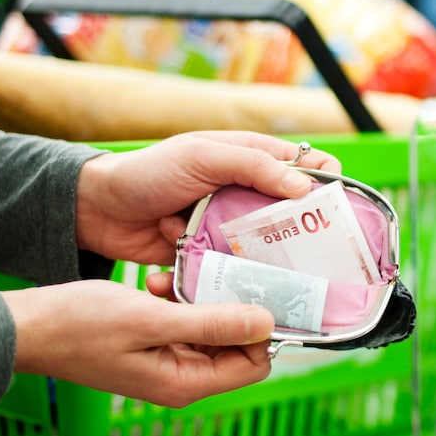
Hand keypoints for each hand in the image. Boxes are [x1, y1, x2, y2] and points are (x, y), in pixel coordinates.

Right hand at [3, 279, 274, 406]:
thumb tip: (266, 323)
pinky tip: (158, 281)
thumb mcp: (150, 318)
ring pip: (212, 326)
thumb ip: (210, 322)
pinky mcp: (155, 343)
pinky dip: (179, 298)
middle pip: (237, 343)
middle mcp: (182, 377)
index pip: (254, 363)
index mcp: (185, 381)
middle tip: (216, 271)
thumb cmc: (80, 325)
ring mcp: (168, 361)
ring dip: (201, 297)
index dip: (261, 329)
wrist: (28, 327)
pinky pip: (186, 320)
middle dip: (230, 306)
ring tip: (174, 276)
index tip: (257, 288)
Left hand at [76, 131, 340, 264]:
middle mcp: (248, 193)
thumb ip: (253, 166)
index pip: (307, 167)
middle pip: (295, 215)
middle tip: (315, 257)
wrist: (97, 211)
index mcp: (252, 159)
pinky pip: (238, 270)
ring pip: (269, 248)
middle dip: (306, 234)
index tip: (338, 211)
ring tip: (270, 273)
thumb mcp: (202, 157)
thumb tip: (304, 188)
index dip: (328, 185)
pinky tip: (227, 278)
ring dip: (267, 260)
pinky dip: (233, 275)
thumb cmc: (148, 172)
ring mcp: (231, 227)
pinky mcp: (214, 257)